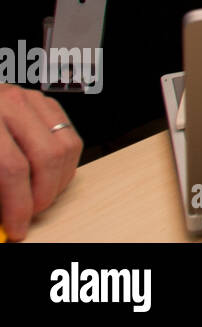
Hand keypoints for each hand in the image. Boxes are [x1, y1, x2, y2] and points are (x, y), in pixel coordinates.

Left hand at [0, 85, 81, 240]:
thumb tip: (1, 219)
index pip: (13, 168)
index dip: (18, 204)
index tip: (16, 227)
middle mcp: (12, 104)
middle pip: (47, 157)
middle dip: (42, 194)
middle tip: (31, 213)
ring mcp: (32, 100)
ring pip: (66, 147)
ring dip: (58, 180)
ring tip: (40, 195)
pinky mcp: (44, 102)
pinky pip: (69, 136)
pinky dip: (64, 163)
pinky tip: (48, 175)